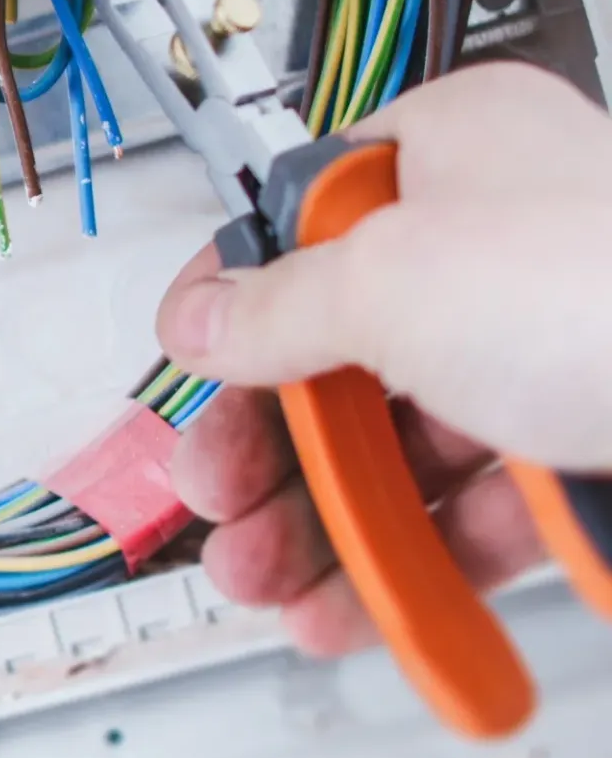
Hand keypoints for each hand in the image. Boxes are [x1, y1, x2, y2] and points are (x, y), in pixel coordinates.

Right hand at [156, 60, 611, 653]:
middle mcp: (499, 244)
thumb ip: (273, 304)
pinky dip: (410, 561)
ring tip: (268, 578)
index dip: (231, 299)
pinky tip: (358, 605)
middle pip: (340, 349)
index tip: (185, 366)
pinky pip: (473, 509)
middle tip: (219, 498)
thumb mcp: (387, 278)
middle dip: (265, 442)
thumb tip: (204, 318)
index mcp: (452, 152)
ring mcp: (548, 351)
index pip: (300, 221)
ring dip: (321, 517)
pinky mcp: (586, 452)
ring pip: (402, 441)